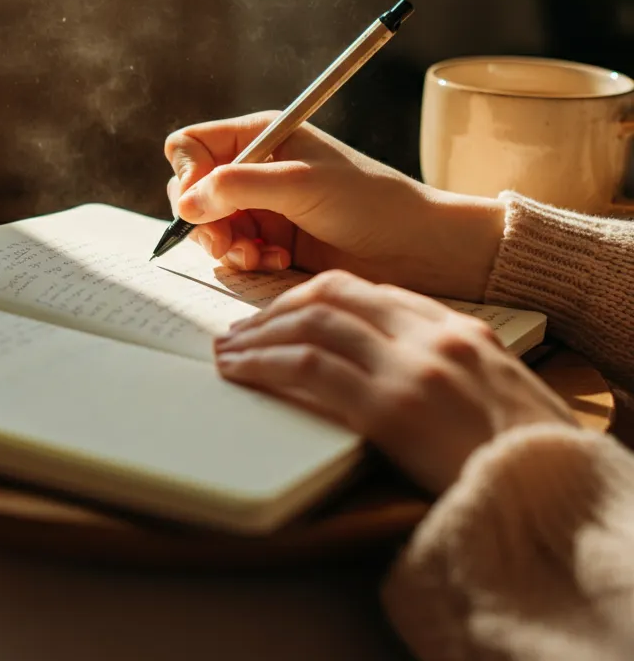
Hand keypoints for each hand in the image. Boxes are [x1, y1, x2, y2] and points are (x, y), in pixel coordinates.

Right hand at [165, 112, 505, 301]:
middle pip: (192, 190)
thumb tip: (185, 202)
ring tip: (259, 255)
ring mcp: (262, 205)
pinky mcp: (271, 240)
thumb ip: (237, 187)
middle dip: (204, 219)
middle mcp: (256, 167)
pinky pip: (233, 251)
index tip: (201, 204)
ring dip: (226, 245)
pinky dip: (247, 260)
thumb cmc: (369, 203)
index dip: (187, 175)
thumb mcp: (300, 184)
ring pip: (208, 225)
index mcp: (261, 135)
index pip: (191, 146)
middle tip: (227, 241)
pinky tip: (276, 261)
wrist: (416, 247)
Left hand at [214, 270, 574, 493]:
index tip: (281, 311)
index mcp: (456, 326)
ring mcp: (409, 368)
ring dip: (258, 335)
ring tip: (229, 350)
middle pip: (330, 295)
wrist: (557, 496)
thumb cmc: (525, 451)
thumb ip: (441, 359)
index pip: (365, 290)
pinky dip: (264, 365)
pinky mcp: (389, 410)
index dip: (311, 297)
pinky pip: (308, 370)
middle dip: (276, 308)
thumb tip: (378, 356)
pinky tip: (240, 372)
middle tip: (242, 328)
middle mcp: (430, 335)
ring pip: (310, 326)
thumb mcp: (493, 385)